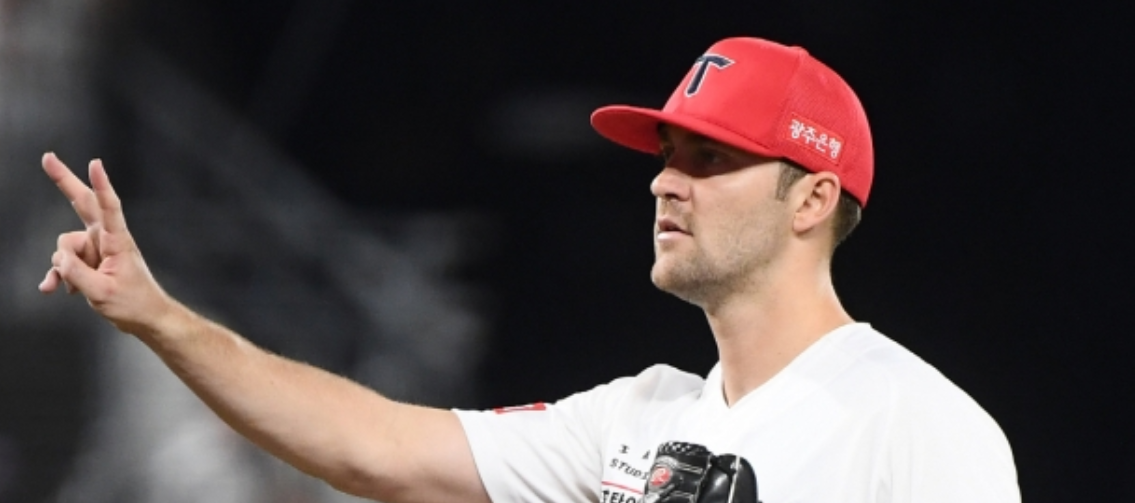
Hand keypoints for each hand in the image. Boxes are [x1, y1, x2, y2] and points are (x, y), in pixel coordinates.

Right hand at [39, 153, 173, 335]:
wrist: (145, 318)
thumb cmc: (133, 304)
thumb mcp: (101, 292)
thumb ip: (76, 273)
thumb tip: (58, 259)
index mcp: (117, 241)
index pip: (109, 207)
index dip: (101, 185)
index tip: (95, 163)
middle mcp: (105, 239)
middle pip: (83, 204)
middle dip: (64, 181)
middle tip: (47, 158)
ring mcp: (96, 249)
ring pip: (65, 247)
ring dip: (63, 268)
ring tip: (74, 288)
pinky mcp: (90, 261)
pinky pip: (65, 263)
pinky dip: (59, 275)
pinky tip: (52, 289)